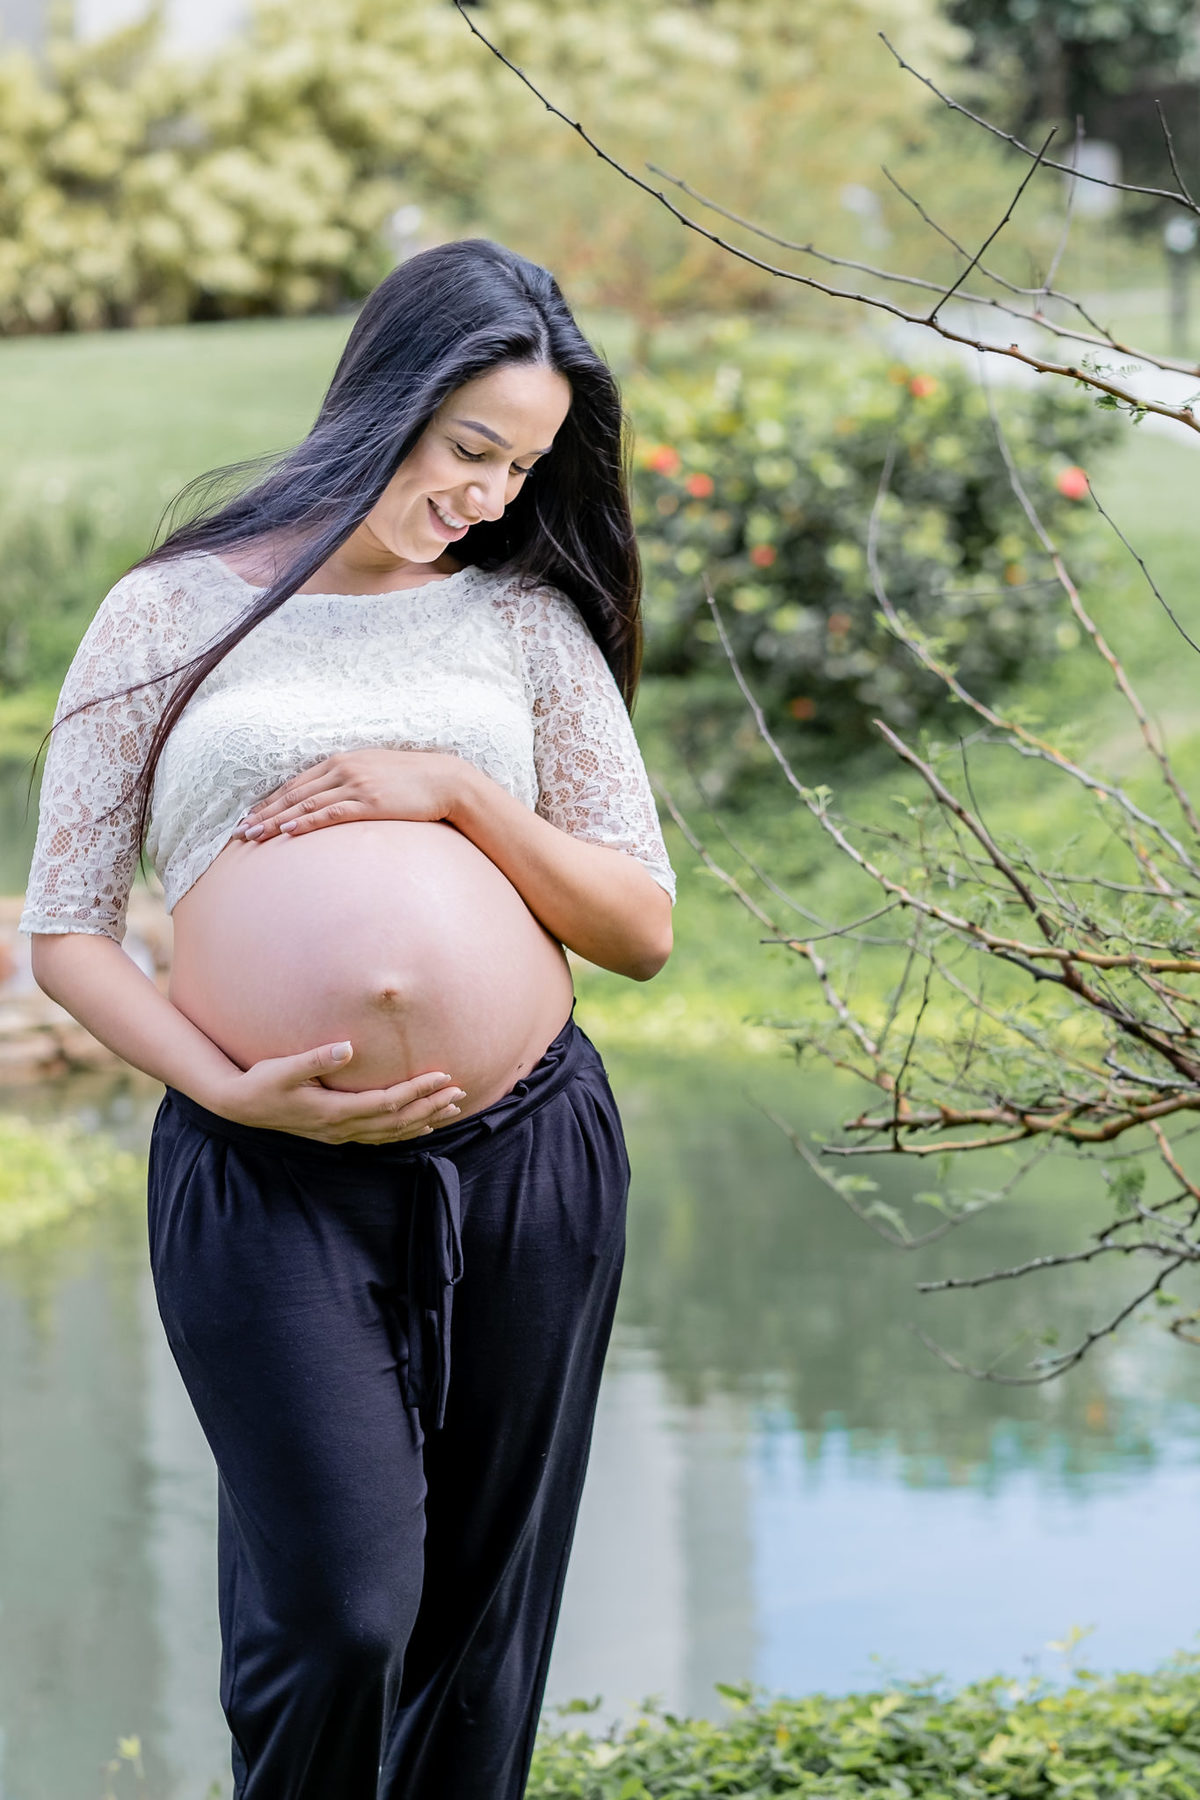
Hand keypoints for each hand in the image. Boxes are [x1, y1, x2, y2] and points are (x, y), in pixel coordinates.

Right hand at [205, 1040, 466, 1144]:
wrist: (239, 1107)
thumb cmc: (261, 1082)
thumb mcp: (283, 1068)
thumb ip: (315, 1058)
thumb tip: (346, 1047)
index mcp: (334, 1111)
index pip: (388, 1102)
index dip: (417, 1090)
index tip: (443, 1075)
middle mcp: (341, 1128)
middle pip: (397, 1122)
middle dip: (430, 1106)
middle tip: (459, 1091)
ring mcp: (340, 1135)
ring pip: (391, 1134)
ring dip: (423, 1121)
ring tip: (450, 1109)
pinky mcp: (337, 1134)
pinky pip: (379, 1138)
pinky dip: (404, 1132)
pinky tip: (419, 1126)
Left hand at [236, 749, 464, 840]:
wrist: (445, 780)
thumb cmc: (413, 781)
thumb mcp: (375, 773)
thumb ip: (351, 781)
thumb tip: (332, 800)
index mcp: (342, 761)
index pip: (296, 784)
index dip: (270, 802)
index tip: (250, 817)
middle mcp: (343, 769)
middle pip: (293, 795)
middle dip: (264, 814)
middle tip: (240, 832)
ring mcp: (355, 785)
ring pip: (305, 805)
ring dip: (276, 822)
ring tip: (254, 836)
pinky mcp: (369, 802)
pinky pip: (330, 814)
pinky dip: (306, 823)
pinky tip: (288, 832)